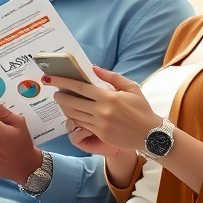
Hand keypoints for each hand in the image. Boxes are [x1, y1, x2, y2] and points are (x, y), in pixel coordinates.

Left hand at [46, 65, 161, 152]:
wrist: (150, 135)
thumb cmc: (142, 109)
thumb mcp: (131, 88)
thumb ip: (111, 77)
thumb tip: (94, 68)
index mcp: (108, 97)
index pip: (80, 87)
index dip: (63, 82)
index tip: (51, 78)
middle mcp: (101, 111)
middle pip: (73, 102)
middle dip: (60, 96)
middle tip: (55, 92)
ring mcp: (99, 124)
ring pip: (75, 115)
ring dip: (66, 108)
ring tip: (63, 102)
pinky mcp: (100, 134)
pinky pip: (82, 124)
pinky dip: (75, 118)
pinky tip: (73, 113)